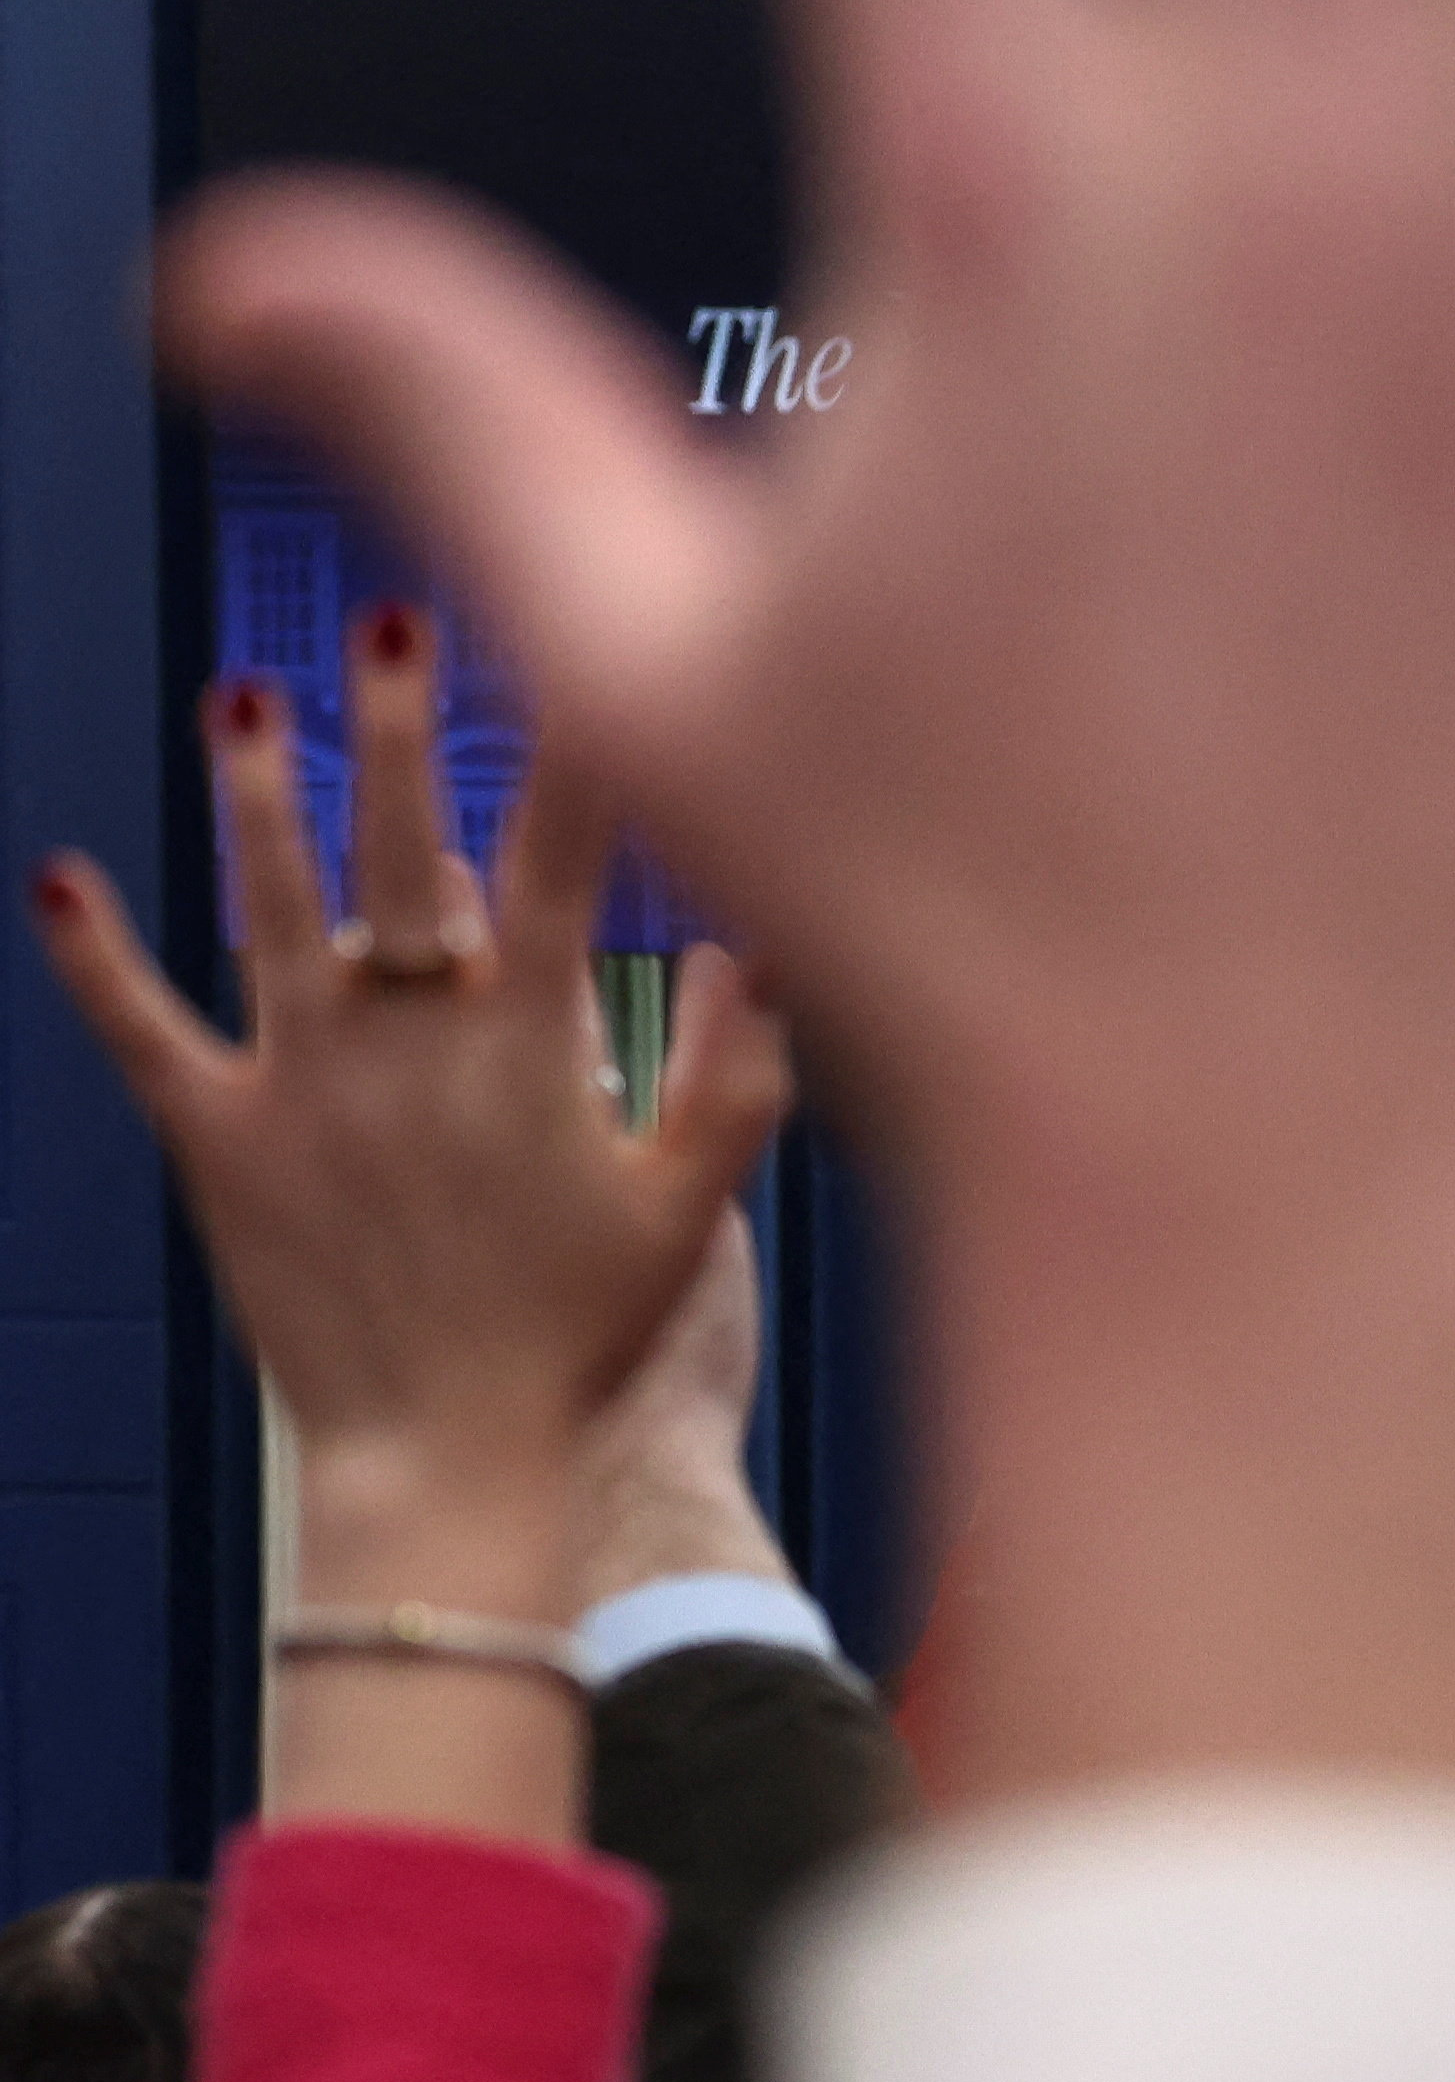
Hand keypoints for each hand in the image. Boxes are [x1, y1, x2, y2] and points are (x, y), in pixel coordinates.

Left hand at [34, 616, 794, 1604]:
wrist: (436, 1460)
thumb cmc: (575, 1338)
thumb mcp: (692, 1210)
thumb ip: (739, 1072)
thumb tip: (757, 944)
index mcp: (534, 1046)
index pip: (567, 860)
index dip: (580, 750)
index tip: (591, 655)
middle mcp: (411, 1041)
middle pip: (406, 850)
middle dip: (402, 726)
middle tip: (393, 621)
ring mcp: (305, 1083)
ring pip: (272, 907)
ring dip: (258, 798)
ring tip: (246, 700)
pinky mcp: (218, 1141)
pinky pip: (142, 1033)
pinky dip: (95, 959)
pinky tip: (58, 881)